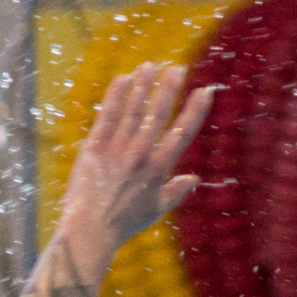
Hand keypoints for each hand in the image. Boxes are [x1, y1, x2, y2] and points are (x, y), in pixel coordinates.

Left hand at [56, 63, 213, 269]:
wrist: (90, 230)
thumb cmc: (124, 223)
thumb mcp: (156, 210)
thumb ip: (176, 192)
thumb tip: (194, 179)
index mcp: (159, 169)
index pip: (182, 133)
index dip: (195, 110)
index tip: (205, 91)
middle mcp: (141, 155)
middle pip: (159, 114)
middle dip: (170, 88)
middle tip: (178, 68)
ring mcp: (117, 149)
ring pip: (133, 109)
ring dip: (143, 85)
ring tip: (150, 66)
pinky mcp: (94, 147)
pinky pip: (107, 115)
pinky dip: (116, 96)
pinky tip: (123, 79)